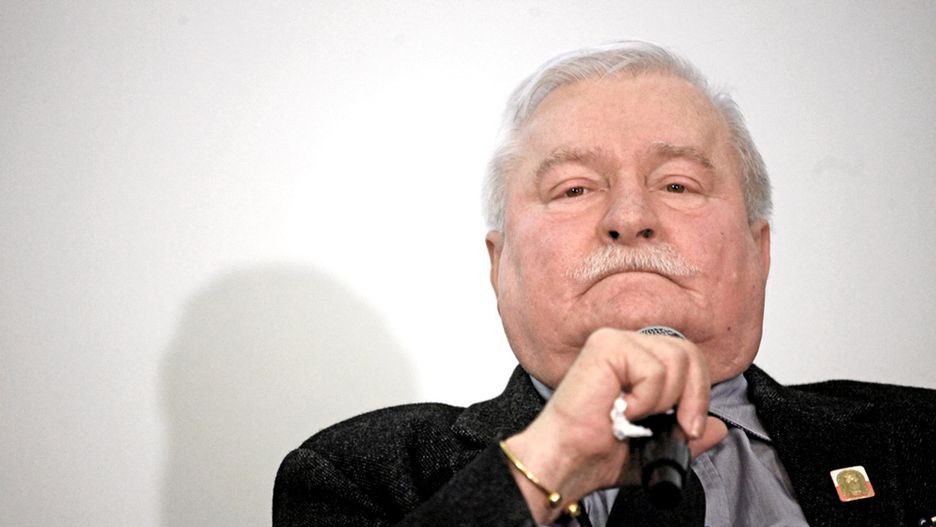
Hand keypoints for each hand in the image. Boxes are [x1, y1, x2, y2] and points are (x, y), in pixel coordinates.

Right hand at [504, 328, 727, 522]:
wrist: (568, 462)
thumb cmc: (596, 451)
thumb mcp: (656, 445)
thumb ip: (688, 434)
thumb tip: (720, 428)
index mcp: (635, 362)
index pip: (687, 357)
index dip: (698, 393)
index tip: (690, 427)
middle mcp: (625, 345)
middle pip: (688, 352)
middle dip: (694, 397)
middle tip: (681, 426)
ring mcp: (614, 342)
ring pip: (675, 360)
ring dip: (663, 400)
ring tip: (634, 415)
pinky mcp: (605, 346)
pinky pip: (653, 369)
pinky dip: (644, 398)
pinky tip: (620, 408)